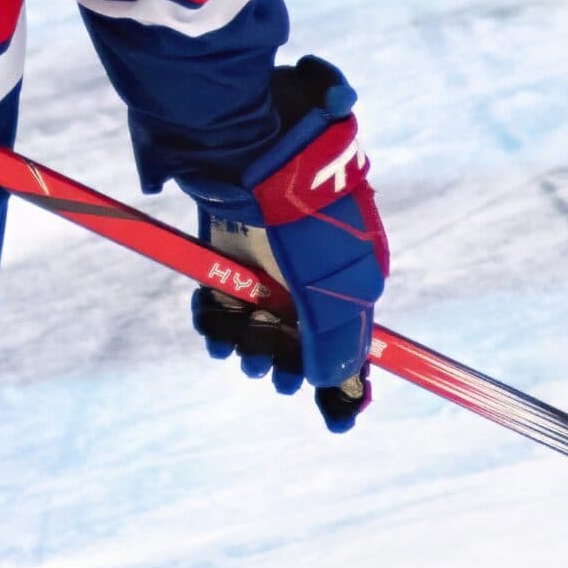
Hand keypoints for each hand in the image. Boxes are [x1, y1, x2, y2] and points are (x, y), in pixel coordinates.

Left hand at [186, 57, 389, 431]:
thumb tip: (336, 388)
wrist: (245, 148)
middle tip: (270, 363)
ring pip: (256, 330)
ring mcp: (268, 264)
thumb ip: (337, 343)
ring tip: (240, 340)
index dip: (344, 383)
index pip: (353, 342)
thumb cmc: (301, 216)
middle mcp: (312, 273)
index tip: (333, 419)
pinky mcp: (226, 256)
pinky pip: (220, 307)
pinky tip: (213, 322)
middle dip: (283, 363)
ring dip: (245, 346)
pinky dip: (214, 321)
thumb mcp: (333, 286)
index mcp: (354, 276)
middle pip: (299, 343)